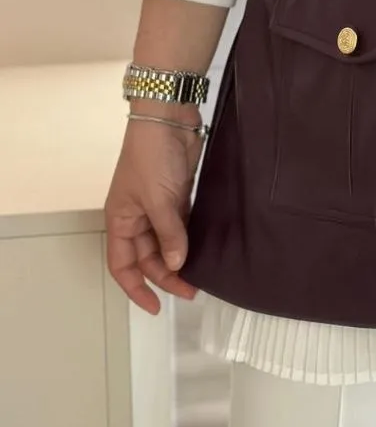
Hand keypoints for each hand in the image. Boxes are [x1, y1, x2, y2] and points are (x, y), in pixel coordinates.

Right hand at [105, 110, 201, 314]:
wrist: (168, 119)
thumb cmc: (151, 156)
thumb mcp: (158, 200)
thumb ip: (169, 234)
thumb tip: (177, 263)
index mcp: (120, 220)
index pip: (123, 266)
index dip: (136, 289)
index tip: (155, 307)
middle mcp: (136, 217)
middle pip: (148, 258)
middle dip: (167, 276)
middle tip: (192, 290)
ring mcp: (157, 207)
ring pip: (166, 244)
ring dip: (180, 259)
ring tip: (201, 275)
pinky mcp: (177, 196)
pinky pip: (181, 227)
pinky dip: (189, 240)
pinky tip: (204, 250)